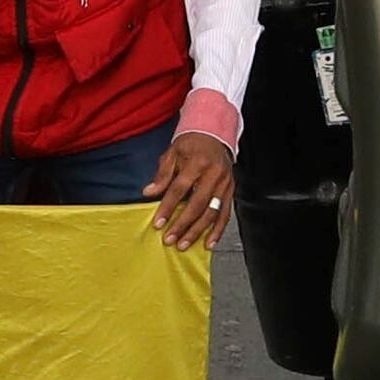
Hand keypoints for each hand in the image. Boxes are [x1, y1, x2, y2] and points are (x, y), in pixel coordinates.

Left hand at [147, 131, 235, 249]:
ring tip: (184, 244)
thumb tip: (149, 192)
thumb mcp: (173, 153)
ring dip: (197, 231)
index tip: (158, 223)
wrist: (214, 136)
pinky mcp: (231, 192)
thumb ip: (162, 174)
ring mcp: (225, 185)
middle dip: (182, 224)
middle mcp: (214, 175)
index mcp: (197, 163)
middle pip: (197, 205)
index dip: (168, 207)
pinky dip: (217, 231)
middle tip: (170, 239)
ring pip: (212, 213)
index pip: (180, 189)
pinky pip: (225, 215)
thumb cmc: (191, 145)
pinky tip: (209, 243)